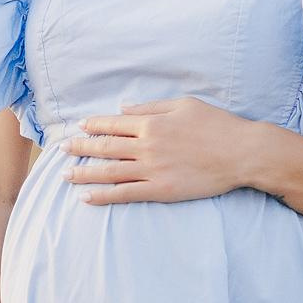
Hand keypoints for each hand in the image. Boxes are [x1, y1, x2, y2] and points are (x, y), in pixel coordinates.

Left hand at [59, 97, 258, 203]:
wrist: (241, 153)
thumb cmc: (217, 125)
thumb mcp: (184, 105)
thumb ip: (151, 107)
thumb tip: (124, 109)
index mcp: (152, 122)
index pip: (114, 123)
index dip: (93, 125)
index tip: (79, 126)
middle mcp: (147, 145)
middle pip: (105, 147)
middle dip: (80, 148)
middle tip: (61, 150)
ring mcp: (152, 169)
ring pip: (110, 171)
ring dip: (84, 173)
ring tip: (65, 175)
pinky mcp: (161, 189)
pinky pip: (125, 193)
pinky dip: (103, 195)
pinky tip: (86, 197)